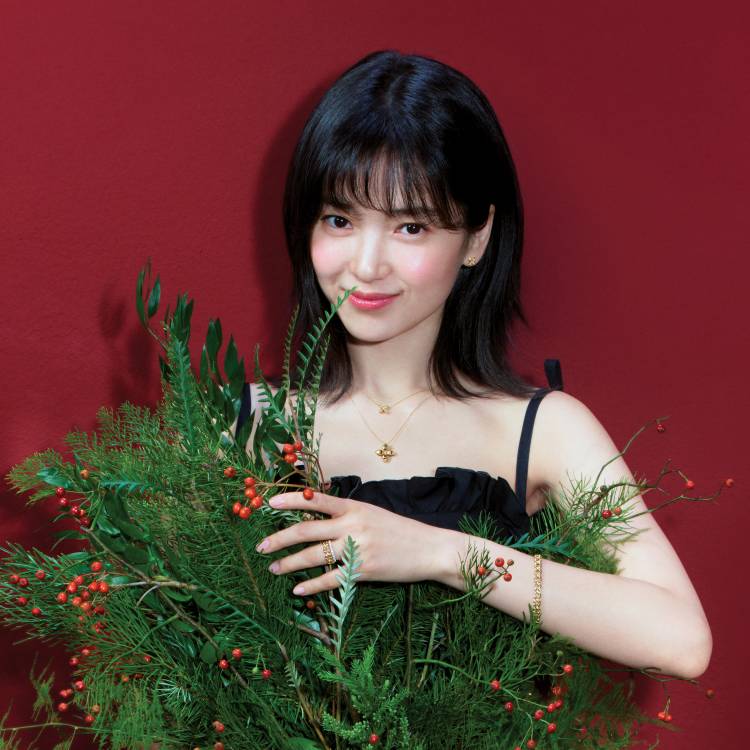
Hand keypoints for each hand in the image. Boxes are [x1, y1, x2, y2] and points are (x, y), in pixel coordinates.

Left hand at [255, 490, 442, 594]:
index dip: (290, 500)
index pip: (315, 500)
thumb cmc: (400, 530)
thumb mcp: (372, 513)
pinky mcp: (363, 570)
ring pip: (313, 556)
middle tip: (261, 546)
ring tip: (273, 568)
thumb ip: (347, 514)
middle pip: (306, 530)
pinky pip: (330, 579)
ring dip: (289, 563)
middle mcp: (352, 525)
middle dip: (279, 539)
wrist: (429, 548)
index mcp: (354, 507)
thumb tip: (317, 516)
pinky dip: (312, 585)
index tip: (268, 503)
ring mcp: (357, 548)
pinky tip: (298, 588)